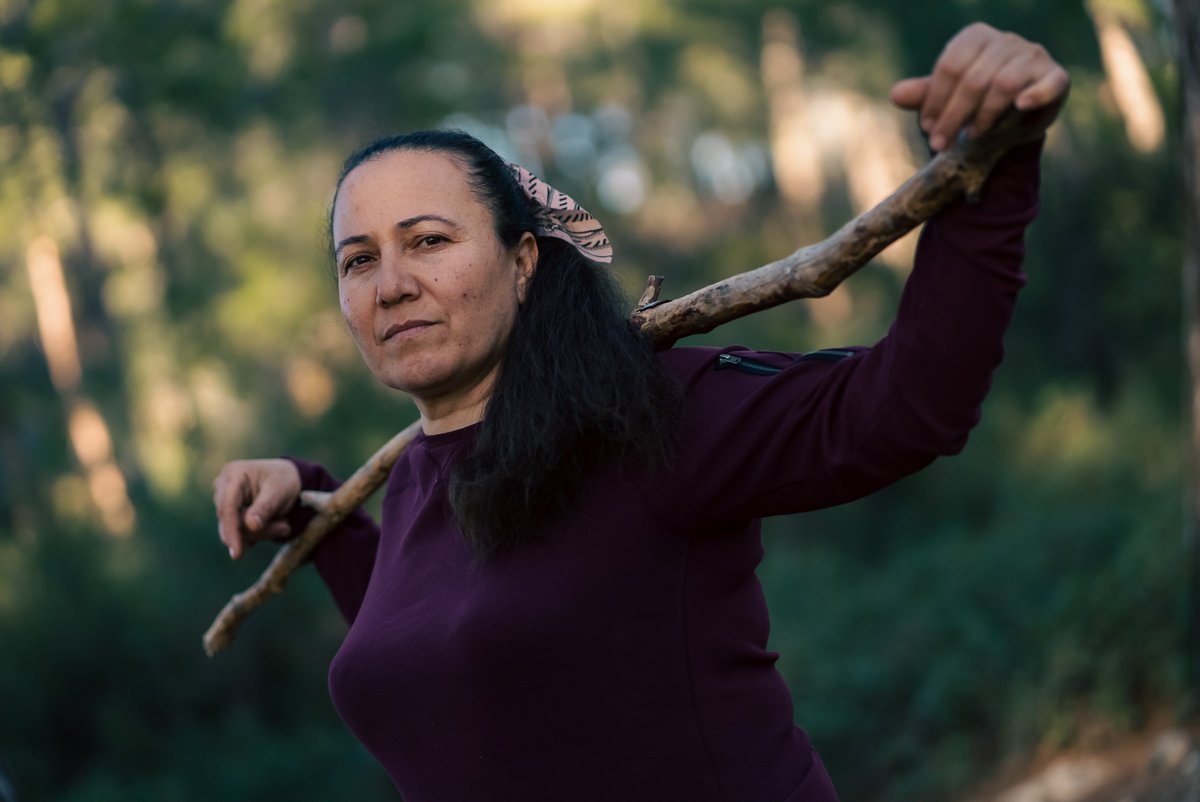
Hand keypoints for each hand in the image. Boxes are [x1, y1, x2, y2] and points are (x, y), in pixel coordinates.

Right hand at [212, 459, 301, 558]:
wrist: (287, 478)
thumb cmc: (283, 481)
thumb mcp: (279, 491)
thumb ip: (265, 508)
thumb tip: (251, 526)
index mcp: (233, 474)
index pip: (227, 508)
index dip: (231, 530)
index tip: (237, 553)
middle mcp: (222, 487)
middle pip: (231, 522)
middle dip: (258, 531)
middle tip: (285, 528)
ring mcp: (224, 501)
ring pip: (235, 531)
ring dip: (262, 533)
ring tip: (284, 524)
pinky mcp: (229, 514)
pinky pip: (239, 533)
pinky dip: (259, 534)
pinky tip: (275, 524)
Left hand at [890, 23, 1069, 151]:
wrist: (1018, 116)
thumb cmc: (977, 102)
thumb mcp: (949, 99)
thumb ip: (925, 95)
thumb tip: (896, 95)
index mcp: (976, 38)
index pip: (949, 66)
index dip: (935, 101)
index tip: (927, 128)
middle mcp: (1006, 40)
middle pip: (973, 79)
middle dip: (953, 116)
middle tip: (940, 145)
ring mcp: (1033, 55)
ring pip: (1003, 84)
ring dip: (984, 116)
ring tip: (972, 136)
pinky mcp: (1056, 76)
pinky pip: (1048, 83)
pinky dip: (1036, 94)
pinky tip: (1021, 106)